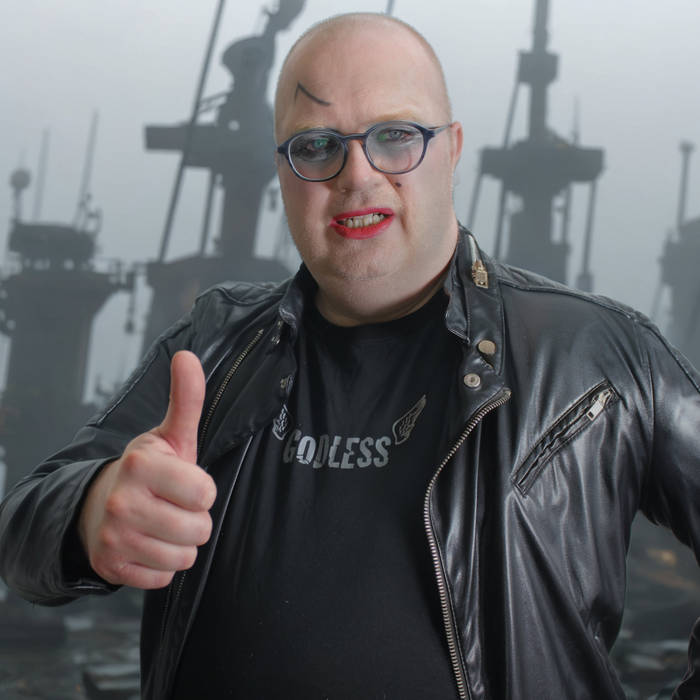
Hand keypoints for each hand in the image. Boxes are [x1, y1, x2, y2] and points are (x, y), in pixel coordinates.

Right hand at [78, 351, 216, 588]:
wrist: (97, 505)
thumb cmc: (146, 470)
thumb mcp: (169, 436)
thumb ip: (186, 400)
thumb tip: (188, 356)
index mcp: (141, 464)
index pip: (205, 493)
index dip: (202, 490)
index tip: (185, 482)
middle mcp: (123, 500)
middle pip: (198, 529)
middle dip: (195, 519)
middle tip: (174, 506)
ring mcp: (114, 536)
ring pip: (183, 556)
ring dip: (182, 544)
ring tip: (164, 524)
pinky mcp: (111, 567)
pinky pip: (163, 578)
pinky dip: (162, 565)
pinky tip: (149, 544)